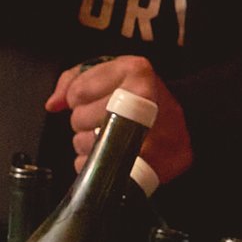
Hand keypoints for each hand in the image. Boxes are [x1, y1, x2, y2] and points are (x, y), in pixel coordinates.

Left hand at [47, 57, 192, 184]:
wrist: (188, 127)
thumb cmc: (142, 97)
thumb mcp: (117, 71)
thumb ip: (76, 78)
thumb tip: (53, 104)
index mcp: (138, 73)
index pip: (78, 91)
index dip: (78, 96)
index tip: (95, 97)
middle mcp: (143, 104)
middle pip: (79, 118)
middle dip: (84, 119)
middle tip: (105, 118)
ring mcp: (144, 140)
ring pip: (83, 143)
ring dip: (88, 142)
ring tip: (110, 135)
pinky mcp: (141, 169)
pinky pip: (91, 167)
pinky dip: (93, 163)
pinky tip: (112, 154)